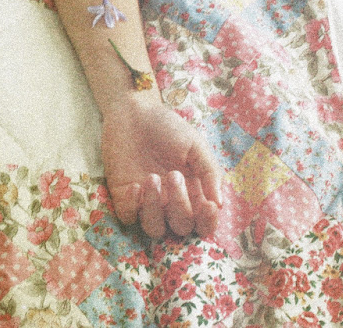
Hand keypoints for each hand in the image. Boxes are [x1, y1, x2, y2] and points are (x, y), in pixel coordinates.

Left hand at [100, 95, 222, 237]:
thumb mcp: (195, 145)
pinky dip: (132, 207)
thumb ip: (209, 172)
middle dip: (180, 206)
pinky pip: (128, 217)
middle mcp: (171, 202)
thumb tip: (220, 204)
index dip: (208, 222)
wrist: (134, 113)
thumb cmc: (168, 128)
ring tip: (152, 177)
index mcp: (193, 193)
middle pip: (180, 228)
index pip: (204, 224)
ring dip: (154, 209)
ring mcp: (146, 201)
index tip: (208, 205)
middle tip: (174, 174)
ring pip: (154, 229)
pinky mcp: (123, 196)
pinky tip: (135, 185)